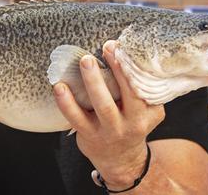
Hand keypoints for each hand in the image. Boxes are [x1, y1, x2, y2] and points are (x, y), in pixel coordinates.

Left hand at [53, 40, 164, 188]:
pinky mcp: (89, 135)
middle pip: (127, 95)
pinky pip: (76, 118)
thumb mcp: (147, 110)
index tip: (119, 46)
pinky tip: (60, 87)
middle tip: (106, 47)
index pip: (142, 87)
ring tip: (85, 61)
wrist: (122, 160)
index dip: (130, 66)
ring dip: (93, 82)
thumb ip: (143, 89)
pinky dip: (66, 102)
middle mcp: (131, 123)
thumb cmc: (132, 124)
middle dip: (117, 70)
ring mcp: (109, 130)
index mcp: (147, 113)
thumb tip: (129, 53)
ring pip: (102, 106)